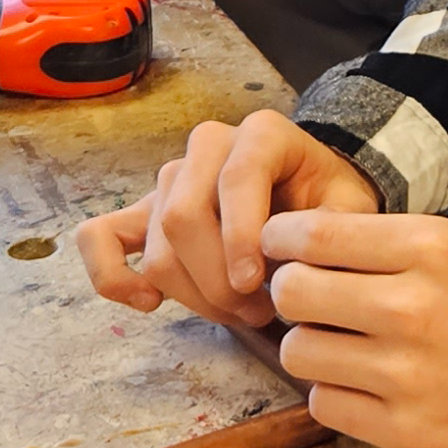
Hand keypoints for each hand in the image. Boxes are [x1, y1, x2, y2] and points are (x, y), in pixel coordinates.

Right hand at [78, 111, 376, 331]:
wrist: (313, 193)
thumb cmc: (329, 202)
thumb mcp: (350, 210)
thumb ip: (330, 232)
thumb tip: (291, 266)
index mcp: (261, 134)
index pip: (235, 179)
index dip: (241, 238)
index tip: (258, 287)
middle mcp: (207, 146)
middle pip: (182, 216)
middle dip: (216, 279)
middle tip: (258, 311)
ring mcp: (170, 178)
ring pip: (156, 244)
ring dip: (192, 294)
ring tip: (239, 313)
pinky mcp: (142, 211)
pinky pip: (98, 238)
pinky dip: (113, 277)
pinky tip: (149, 303)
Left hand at [261, 207, 447, 447]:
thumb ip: (393, 250)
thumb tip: (303, 248)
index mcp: (433, 248)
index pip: (314, 235)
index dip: (283, 239)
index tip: (282, 246)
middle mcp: (414, 307)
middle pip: (293, 292)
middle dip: (291, 294)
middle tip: (311, 302)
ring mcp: (408, 375)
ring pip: (300, 352)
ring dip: (311, 348)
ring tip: (345, 347)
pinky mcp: (406, 432)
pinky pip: (324, 405)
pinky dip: (335, 394)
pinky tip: (367, 386)